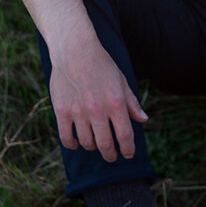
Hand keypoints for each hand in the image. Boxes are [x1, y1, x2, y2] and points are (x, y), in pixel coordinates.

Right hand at [49, 32, 147, 161]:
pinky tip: (77, 143)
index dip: (128, 149)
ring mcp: (78, 112)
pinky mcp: (62, 111)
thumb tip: (143, 120)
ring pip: (87, 143)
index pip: (125, 136)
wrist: (74, 50)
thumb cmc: (101, 64)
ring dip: (93, 148)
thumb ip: (132, 103)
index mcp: (116, 103)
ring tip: (96, 145)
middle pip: (105, 145)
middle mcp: (98, 110)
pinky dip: (73, 144)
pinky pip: (66, 137)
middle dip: (111, 155)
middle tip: (112, 156)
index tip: (128, 154)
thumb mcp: (121, 81)